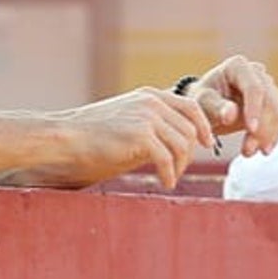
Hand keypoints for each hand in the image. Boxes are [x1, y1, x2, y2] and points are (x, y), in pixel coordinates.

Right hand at [59, 87, 215, 188]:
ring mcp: (147, 117)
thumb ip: (153, 126)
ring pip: (182, 145)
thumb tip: (176, 145)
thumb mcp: (129, 119)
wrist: (70, 137)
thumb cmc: (95, 134)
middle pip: (190, 129)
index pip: (191, 106)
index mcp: (150, 95)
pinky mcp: (140, 135)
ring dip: (180, 166)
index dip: (204, 126)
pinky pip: (167, 159)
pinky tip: (166, 183)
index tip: (207, 143)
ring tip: (171, 178)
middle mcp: (152, 102)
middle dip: (190, 153)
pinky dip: (170, 174)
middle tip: (180, 170)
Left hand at [183, 55, 277, 156]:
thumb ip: (216, 108)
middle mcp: (256, 72)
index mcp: (237, 66)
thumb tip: (231, 114)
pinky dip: (271, 136)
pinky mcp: (271, 101)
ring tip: (249, 152)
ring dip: (267, 135)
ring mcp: (266, 85)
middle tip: (247, 151)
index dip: (255, 109)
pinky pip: (277, 120)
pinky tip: (262, 150)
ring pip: (276, 111)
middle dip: (262, 128)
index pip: (254, 88)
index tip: (251, 129)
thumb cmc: (201, 102)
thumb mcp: (202, 105)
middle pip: (269, 100)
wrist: (205, 107)